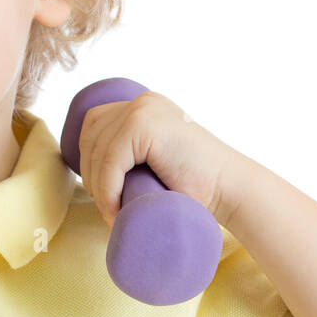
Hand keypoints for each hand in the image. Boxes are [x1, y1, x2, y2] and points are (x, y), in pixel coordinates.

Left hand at [77, 91, 244, 228]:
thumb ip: (130, 155)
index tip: (101, 194)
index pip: (95, 126)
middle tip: (106, 208)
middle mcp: (142, 102)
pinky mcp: (145, 125)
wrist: (230, 191)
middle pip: (91, 135)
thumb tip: (86, 173)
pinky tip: (116, 211)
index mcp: (143, 106)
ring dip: (99, 188)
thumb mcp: (153, 162)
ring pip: (98, 151)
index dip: (90, 160)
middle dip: (91, 175)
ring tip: (112, 214)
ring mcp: (144, 109)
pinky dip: (108, 189)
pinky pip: (110, 161)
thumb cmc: (193, 187)